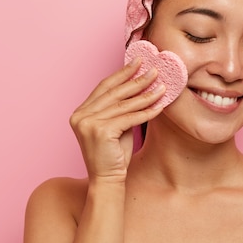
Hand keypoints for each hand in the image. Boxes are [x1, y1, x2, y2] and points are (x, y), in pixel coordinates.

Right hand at [69, 58, 165, 181]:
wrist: (107, 180)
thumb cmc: (113, 155)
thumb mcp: (116, 126)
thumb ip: (121, 108)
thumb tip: (140, 86)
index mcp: (80, 112)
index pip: (104, 87)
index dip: (122, 73)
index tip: (138, 62)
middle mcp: (80, 116)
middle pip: (114, 92)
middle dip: (136, 79)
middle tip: (154, 70)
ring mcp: (88, 123)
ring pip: (124, 105)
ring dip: (146, 94)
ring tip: (162, 86)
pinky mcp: (101, 131)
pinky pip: (130, 118)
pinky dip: (147, 112)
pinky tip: (160, 106)